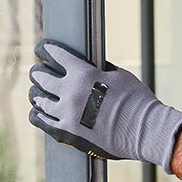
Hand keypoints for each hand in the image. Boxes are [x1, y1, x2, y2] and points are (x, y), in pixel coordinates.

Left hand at [27, 38, 181, 171]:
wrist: (144, 132)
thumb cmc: (137, 101)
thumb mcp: (119, 75)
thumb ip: (99, 69)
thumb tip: (90, 64)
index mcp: (83, 74)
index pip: (56, 55)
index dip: (46, 49)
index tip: (41, 47)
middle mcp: (70, 92)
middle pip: (42, 77)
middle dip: (38, 72)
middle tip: (36, 71)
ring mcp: (66, 114)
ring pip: (39, 100)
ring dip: (37, 93)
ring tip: (36, 92)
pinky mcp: (66, 133)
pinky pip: (42, 121)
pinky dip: (38, 114)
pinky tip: (37, 112)